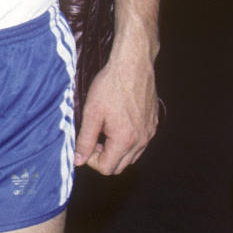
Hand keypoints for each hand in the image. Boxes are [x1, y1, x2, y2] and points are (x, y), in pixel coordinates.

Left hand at [73, 52, 158, 174]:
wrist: (133, 64)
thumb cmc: (111, 85)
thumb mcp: (92, 113)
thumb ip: (85, 140)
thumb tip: (78, 160)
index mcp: (125, 140)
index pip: (106, 168)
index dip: (91, 160)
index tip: (85, 144)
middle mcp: (141, 140)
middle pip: (120, 166)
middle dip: (104, 158)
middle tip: (93, 139)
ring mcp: (150, 132)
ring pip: (132, 157)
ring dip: (116, 151)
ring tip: (105, 131)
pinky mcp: (153, 123)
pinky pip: (140, 143)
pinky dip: (128, 142)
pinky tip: (118, 124)